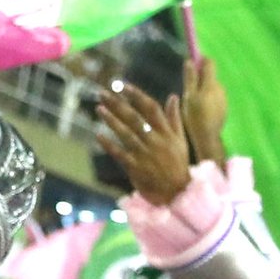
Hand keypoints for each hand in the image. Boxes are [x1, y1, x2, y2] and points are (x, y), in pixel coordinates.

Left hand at [97, 85, 191, 207]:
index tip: (123, 85)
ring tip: (99, 108)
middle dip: (117, 104)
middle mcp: (156, 141)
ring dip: (111, 120)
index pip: (151, 108)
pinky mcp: (136, 168)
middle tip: (102, 93)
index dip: (136, 95)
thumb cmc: (178, 164)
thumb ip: (175, 118)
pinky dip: (108, 144)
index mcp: (167, 132)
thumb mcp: (181, 140)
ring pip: (126, 133)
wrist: (178, 193)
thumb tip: (173, 96)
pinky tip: (98, 135)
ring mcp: (145, 154)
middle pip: (134, 118)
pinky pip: (120, 154)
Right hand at [183, 52, 228, 163]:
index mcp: (211, 84)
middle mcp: (220, 88)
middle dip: (200, 78)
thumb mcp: (189, 96)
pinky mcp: (224, 107)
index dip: (200, 61)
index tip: (192, 65)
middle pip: (210, 76)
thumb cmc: (195, 116)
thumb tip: (190, 61)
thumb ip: (190, 78)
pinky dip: (208, 99)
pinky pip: (215, 97)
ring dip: (203, 89)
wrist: (208, 137)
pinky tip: (201, 109)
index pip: (209, 63)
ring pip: (212, 87)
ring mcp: (224, 98)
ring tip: (193, 102)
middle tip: (188, 89)